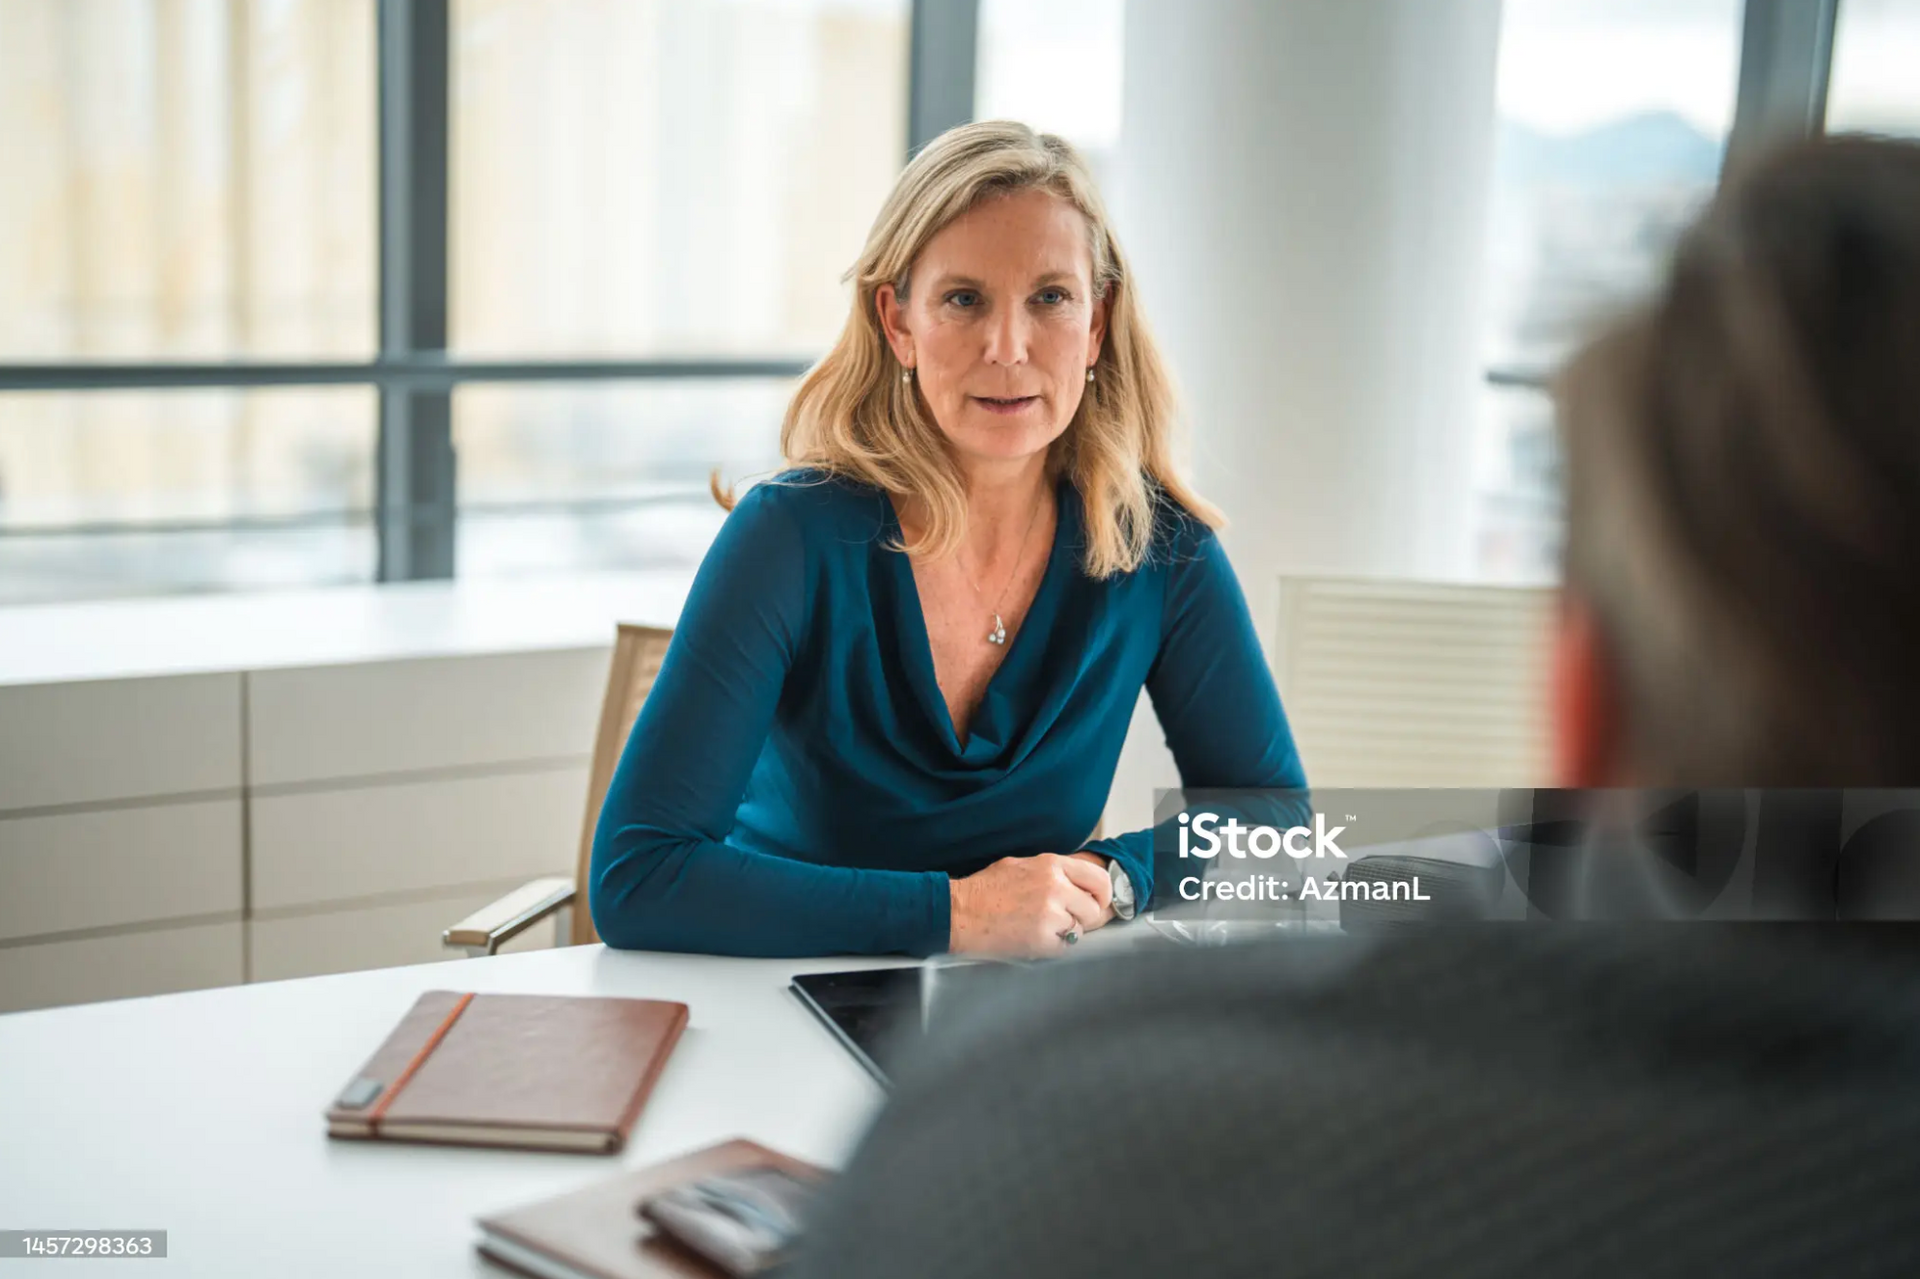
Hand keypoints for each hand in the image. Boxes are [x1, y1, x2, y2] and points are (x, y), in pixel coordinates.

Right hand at [949, 853, 1112, 957]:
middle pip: (1094, 909)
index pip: (1098, 878)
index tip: (1099, 903)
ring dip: (1066, 932)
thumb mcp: (1023, 866)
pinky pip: (1064, 947)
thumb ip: (1054, 873)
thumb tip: (1081, 887)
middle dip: (1084, 918)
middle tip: (1066, 920)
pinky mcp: (1043, 939)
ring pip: (1080, 930)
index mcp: (1051, 865)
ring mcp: (1050, 914)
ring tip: (1041, 928)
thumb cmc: (985, 890)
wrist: (960, 912)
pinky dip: (1052, 947)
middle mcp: (1055, 886)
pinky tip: (1033, 938)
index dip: (1103, 895)